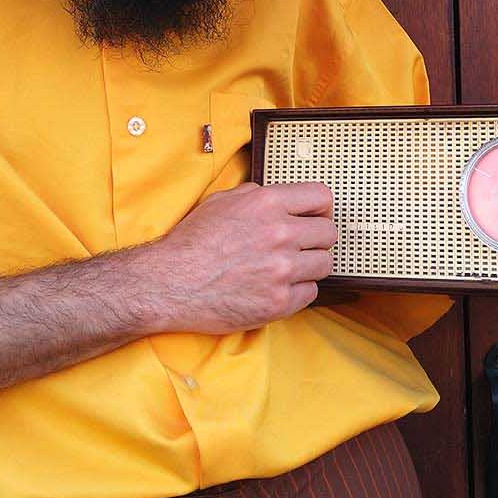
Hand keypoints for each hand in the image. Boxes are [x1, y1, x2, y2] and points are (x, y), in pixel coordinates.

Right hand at [132, 181, 337, 334]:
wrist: (169, 284)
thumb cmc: (191, 243)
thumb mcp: (221, 202)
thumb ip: (256, 196)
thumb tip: (281, 199)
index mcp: (267, 203)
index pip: (321, 197)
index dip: (320, 207)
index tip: (316, 216)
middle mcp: (280, 234)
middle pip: (328, 232)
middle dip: (316, 238)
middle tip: (300, 246)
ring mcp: (282, 270)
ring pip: (324, 263)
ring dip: (309, 266)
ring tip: (286, 269)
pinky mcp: (279, 301)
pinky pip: (310, 293)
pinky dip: (298, 291)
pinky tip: (276, 287)